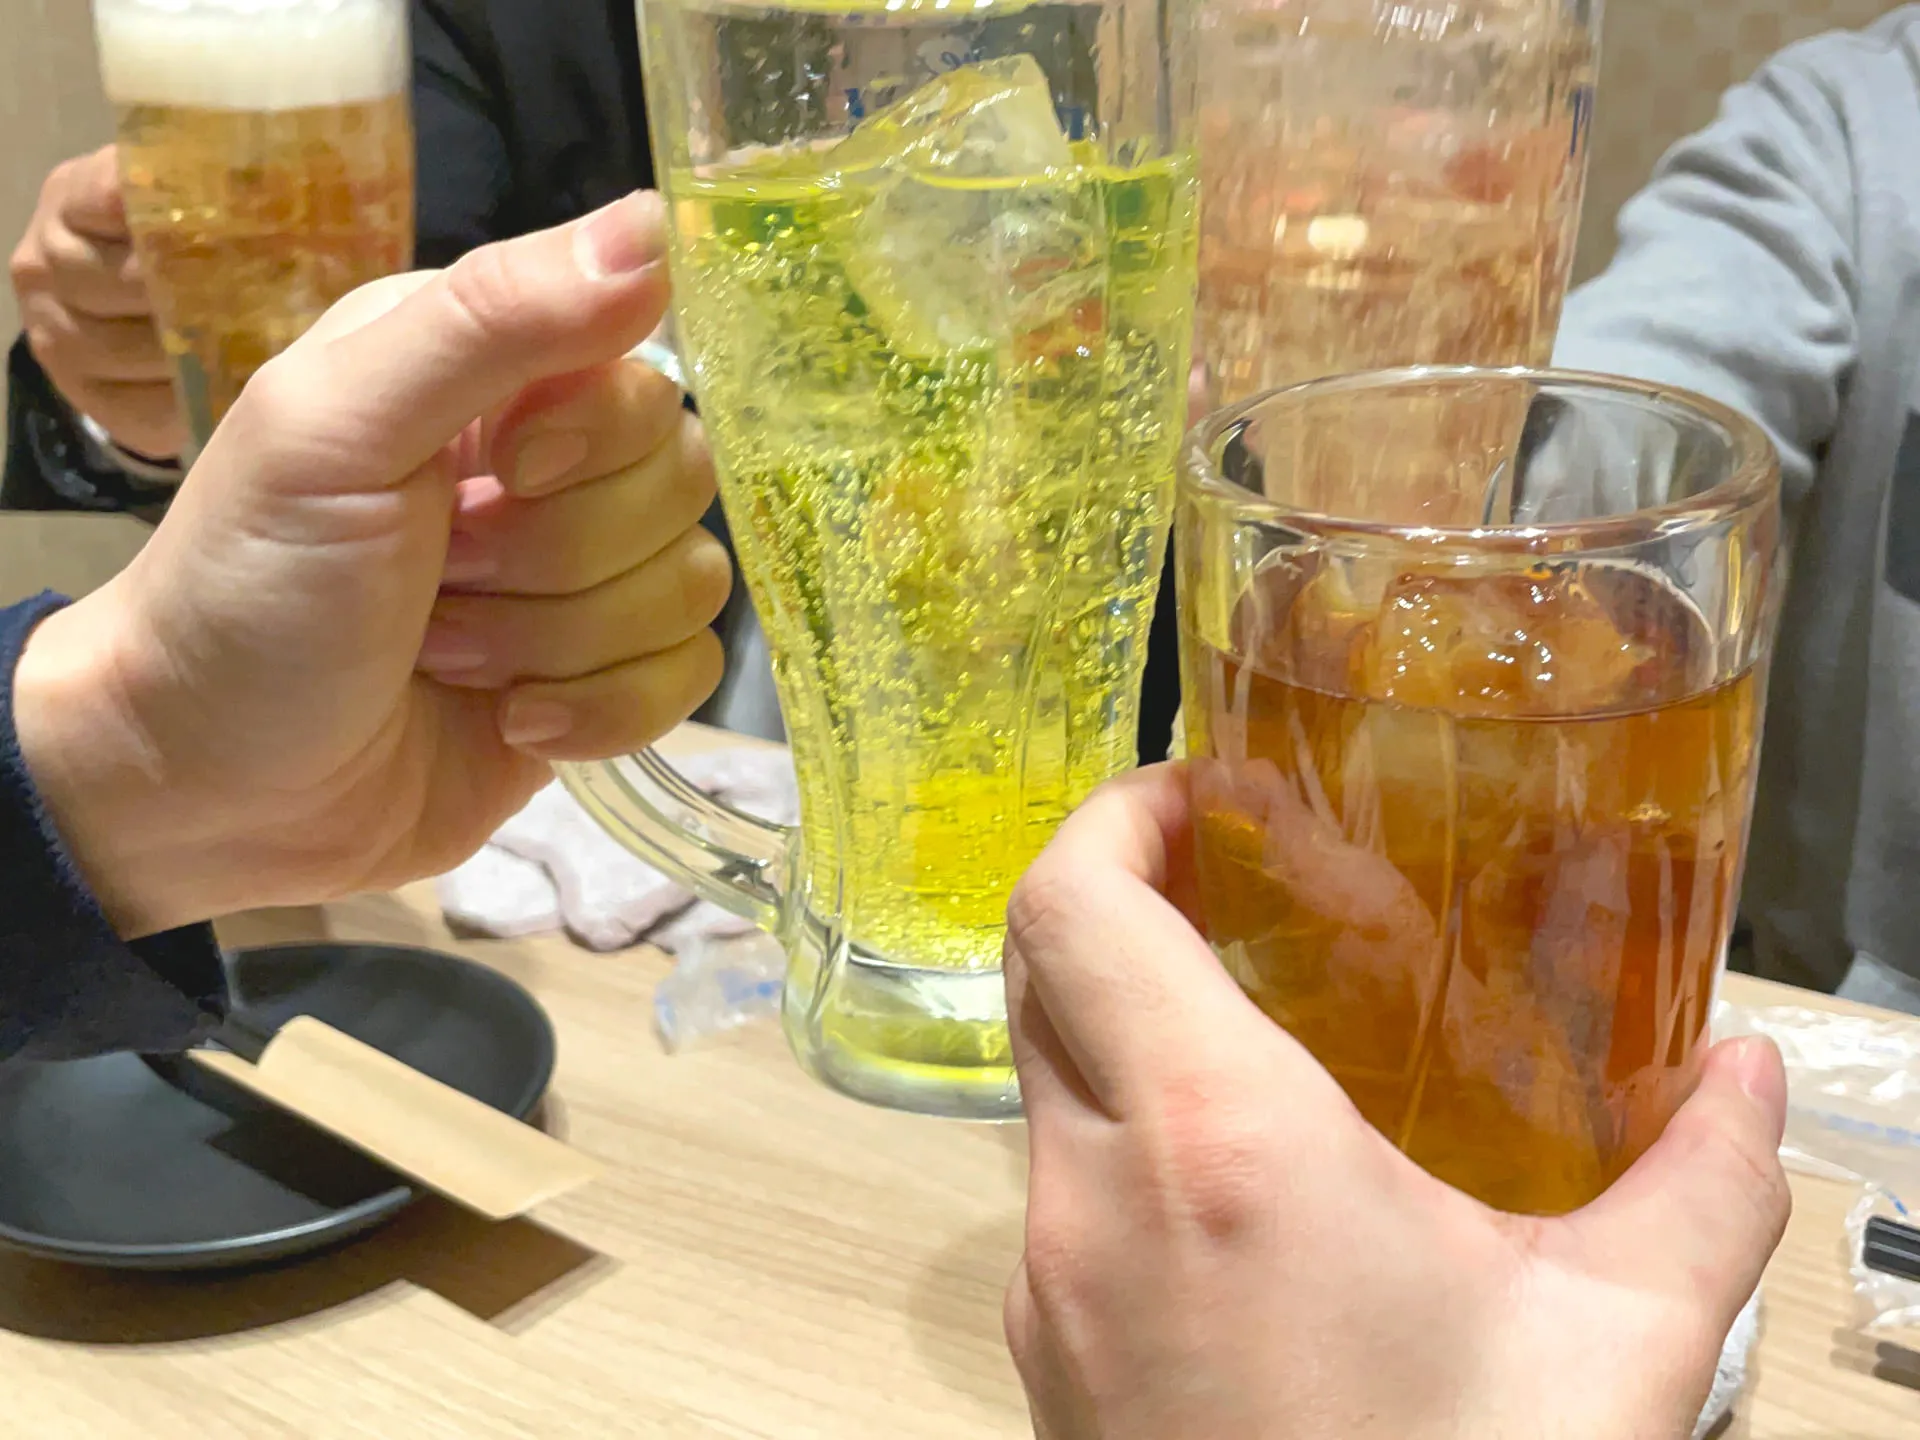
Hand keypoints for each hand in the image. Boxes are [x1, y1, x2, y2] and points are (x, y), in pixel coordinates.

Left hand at [12, 193, 728, 936]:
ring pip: (690, 587)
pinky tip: (515, 723)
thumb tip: (656, 223)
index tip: (498, 475)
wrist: (210, 791)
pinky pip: (688, 677)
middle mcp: (550, 463)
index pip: (646, 371)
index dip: (594, 439)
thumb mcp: (340, 426)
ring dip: (558, 641)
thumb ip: (493, 318)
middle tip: (440, 581)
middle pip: (682, 485)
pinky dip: (604, 712)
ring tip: (448, 657)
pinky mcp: (603, 679)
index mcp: (489, 372)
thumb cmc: (250, 590)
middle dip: (556, 559)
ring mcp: (583, 578)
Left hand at [1002, 765, 1791, 1439]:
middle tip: (1223, 874)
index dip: (1114, 815)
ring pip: (1043, 1084)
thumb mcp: (1619, 1348)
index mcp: (1216, 1144)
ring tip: (1249, 1018)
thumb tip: (1750, 1075)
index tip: (1192, 792)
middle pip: (1039, 974)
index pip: (1073, 905)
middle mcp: (1092, 1197)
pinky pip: (1059, 1191)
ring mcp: (1049, 1285)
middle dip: (1113, 894)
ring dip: (1118, 1019)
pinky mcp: (1050, 1364)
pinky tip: (1237, 1178)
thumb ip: (1702, 1186)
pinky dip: (1120, 1133)